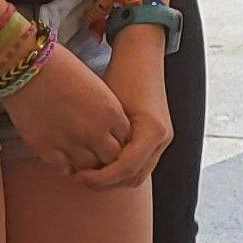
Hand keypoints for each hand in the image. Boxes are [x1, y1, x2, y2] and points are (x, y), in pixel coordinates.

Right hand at [3, 44, 132, 178]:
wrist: (28, 66)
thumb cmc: (63, 70)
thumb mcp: (97, 88)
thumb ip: (107, 113)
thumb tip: (109, 132)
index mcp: (111, 113)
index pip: (127, 142)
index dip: (119, 144)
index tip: (112, 143)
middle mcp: (95, 131)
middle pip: (112, 159)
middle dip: (107, 160)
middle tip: (99, 157)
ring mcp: (70, 141)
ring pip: (89, 169)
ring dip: (87, 168)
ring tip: (83, 163)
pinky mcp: (46, 148)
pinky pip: (64, 170)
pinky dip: (67, 169)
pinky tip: (64, 162)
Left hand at [80, 41, 174, 188]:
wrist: (142, 59)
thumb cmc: (122, 76)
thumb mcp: (108, 106)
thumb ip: (101, 137)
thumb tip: (82, 165)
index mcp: (152, 130)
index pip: (127, 169)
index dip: (101, 178)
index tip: (79, 175)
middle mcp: (162, 139)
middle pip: (135, 178)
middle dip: (107, 183)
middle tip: (80, 178)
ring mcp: (163, 140)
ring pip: (138, 174)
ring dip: (114, 179)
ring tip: (89, 173)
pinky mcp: (158, 138)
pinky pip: (140, 163)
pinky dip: (121, 169)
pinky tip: (101, 163)